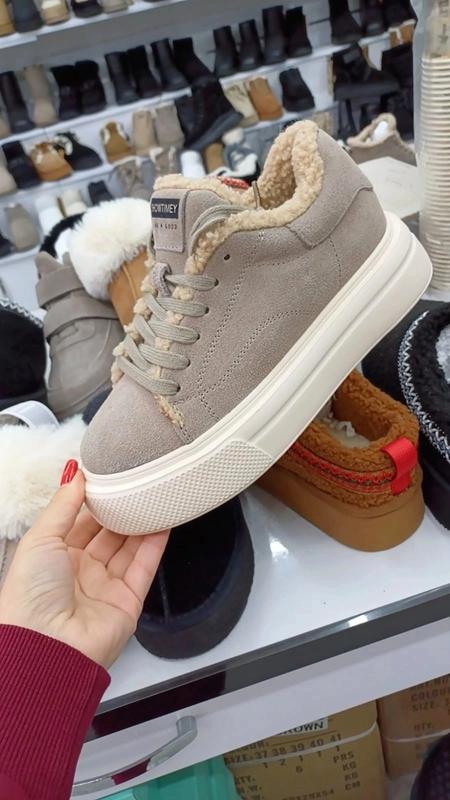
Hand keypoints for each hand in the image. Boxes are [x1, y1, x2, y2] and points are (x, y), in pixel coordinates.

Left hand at [0, 467, 168, 668]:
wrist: (46, 647)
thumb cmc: (30, 597)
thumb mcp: (40, 538)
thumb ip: (62, 505)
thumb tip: (74, 475)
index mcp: (53, 558)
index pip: (79, 522)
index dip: (93, 501)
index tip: (108, 477)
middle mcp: (80, 573)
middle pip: (108, 534)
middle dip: (121, 511)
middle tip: (136, 483)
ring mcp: (105, 588)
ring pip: (129, 548)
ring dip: (142, 523)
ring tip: (155, 496)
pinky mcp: (128, 601)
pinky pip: (145, 566)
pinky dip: (156, 544)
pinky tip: (164, 521)